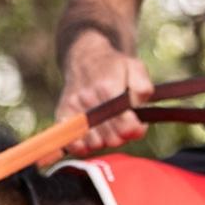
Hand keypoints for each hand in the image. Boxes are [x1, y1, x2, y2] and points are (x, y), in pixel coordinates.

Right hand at [55, 33, 153, 155]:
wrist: (85, 58)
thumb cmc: (114, 67)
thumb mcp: (135, 68)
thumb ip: (142, 88)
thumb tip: (138, 107)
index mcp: (108, 87)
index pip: (125, 125)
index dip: (135, 129)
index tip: (136, 123)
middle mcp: (88, 97)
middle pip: (112, 138)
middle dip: (122, 135)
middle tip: (122, 123)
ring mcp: (73, 107)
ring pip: (95, 143)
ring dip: (105, 140)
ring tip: (108, 127)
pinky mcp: (62, 114)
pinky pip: (73, 144)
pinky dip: (84, 146)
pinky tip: (92, 138)